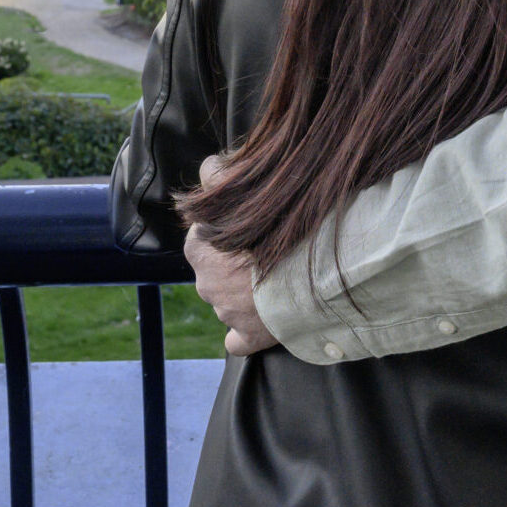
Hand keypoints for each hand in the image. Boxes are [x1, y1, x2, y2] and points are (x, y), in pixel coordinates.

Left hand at [184, 155, 278, 355]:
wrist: (309, 269)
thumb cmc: (275, 225)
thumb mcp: (243, 187)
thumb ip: (218, 174)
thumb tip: (209, 167)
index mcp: (198, 245)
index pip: (202, 230)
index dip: (226, 224)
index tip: (249, 222)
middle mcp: (204, 282)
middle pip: (215, 266)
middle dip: (234, 259)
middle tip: (266, 247)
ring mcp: (225, 313)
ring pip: (228, 298)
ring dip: (245, 290)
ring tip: (276, 275)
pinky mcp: (247, 336)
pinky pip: (238, 338)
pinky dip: (246, 330)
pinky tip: (262, 318)